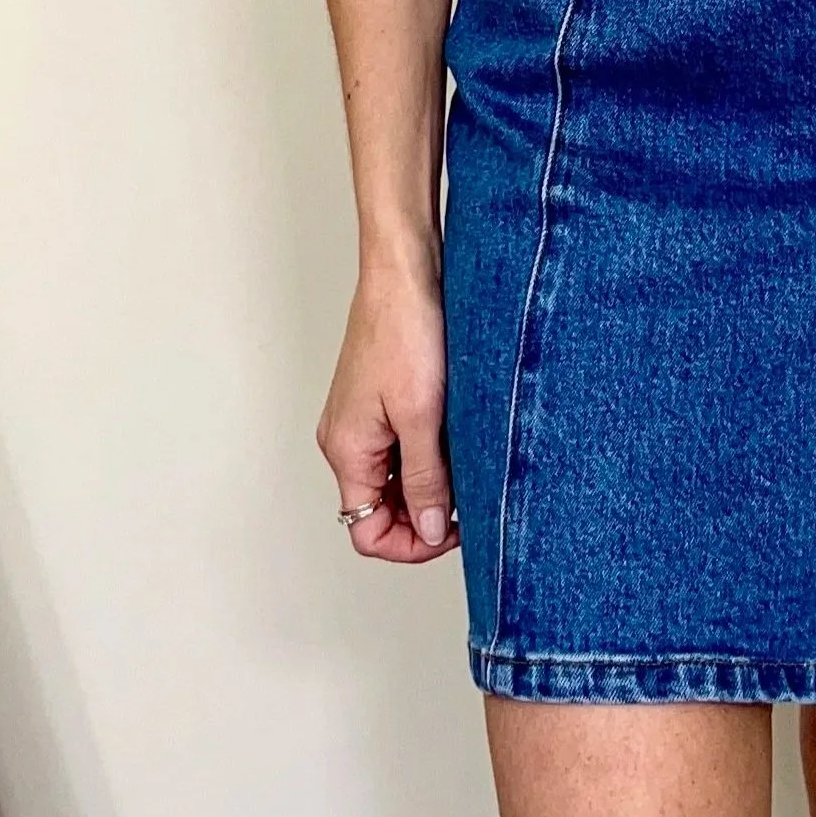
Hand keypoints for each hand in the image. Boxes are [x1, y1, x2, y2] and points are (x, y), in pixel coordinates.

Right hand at [316, 250, 456, 559]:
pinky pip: (400, 449)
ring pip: (393, 480)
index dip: (413, 544)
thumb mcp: (421, 417)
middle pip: (379, 511)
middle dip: (424, 516)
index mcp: (346, 451)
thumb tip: (430, 532)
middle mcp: (345, 441)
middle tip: (469, 502)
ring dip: (429, 484)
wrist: (404, 272)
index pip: (366, 532)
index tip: (455, 530)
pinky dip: (427, 456)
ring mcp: (361, 421)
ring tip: (466, 466)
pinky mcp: (379, 401)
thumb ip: (424, 481)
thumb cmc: (405, 331)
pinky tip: (456, 440)